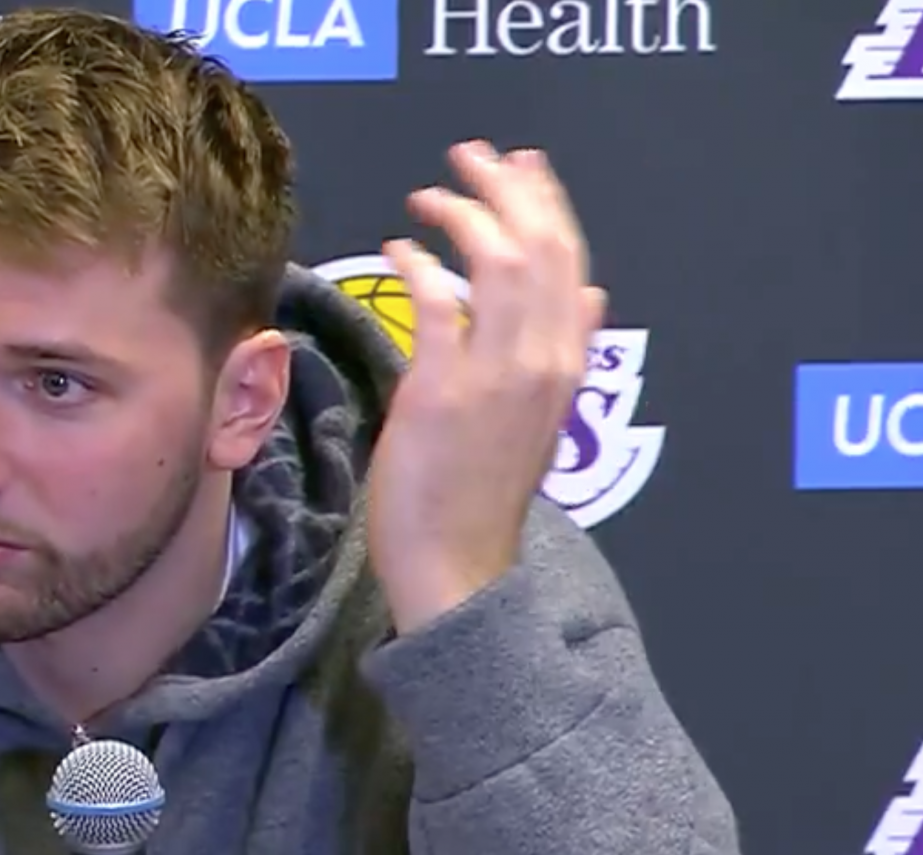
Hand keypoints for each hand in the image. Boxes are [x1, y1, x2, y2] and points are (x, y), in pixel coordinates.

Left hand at [368, 140, 607, 633]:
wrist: (456, 562)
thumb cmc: (482, 490)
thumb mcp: (541, 416)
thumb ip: (565, 349)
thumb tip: (593, 297)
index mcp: (568, 364)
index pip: (571, 261)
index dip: (546, 203)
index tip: (521, 165)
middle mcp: (544, 362)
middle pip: (540, 248)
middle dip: (506, 188)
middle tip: (470, 155)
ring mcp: (497, 376)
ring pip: (499, 263)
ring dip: (462, 214)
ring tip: (427, 196)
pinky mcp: (444, 392)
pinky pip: (438, 304)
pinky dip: (418, 265)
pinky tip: (398, 250)